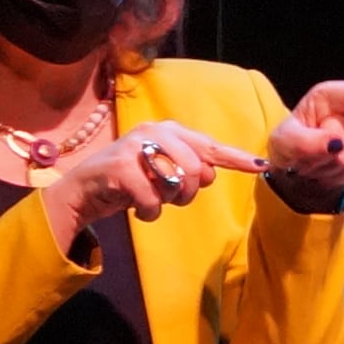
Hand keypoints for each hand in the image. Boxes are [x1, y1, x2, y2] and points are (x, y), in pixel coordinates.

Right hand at [42, 120, 260, 249]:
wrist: (83, 191)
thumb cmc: (130, 181)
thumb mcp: (163, 172)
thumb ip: (192, 168)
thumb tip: (213, 173)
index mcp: (170, 131)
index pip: (210, 146)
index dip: (236, 158)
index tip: (260, 165)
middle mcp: (154, 132)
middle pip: (197, 171)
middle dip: (188, 192)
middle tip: (169, 197)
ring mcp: (135, 146)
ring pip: (177, 183)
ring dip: (167, 201)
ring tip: (150, 199)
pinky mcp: (119, 166)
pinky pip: (152, 199)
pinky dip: (148, 212)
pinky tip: (136, 207)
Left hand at [264, 80, 343, 204]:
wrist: (297, 168)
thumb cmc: (288, 145)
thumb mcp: (284, 143)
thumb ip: (304, 143)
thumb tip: (336, 144)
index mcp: (327, 97)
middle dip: (322, 155)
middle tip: (305, 158)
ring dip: (328, 167)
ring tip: (316, 162)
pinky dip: (340, 174)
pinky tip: (330, 168)